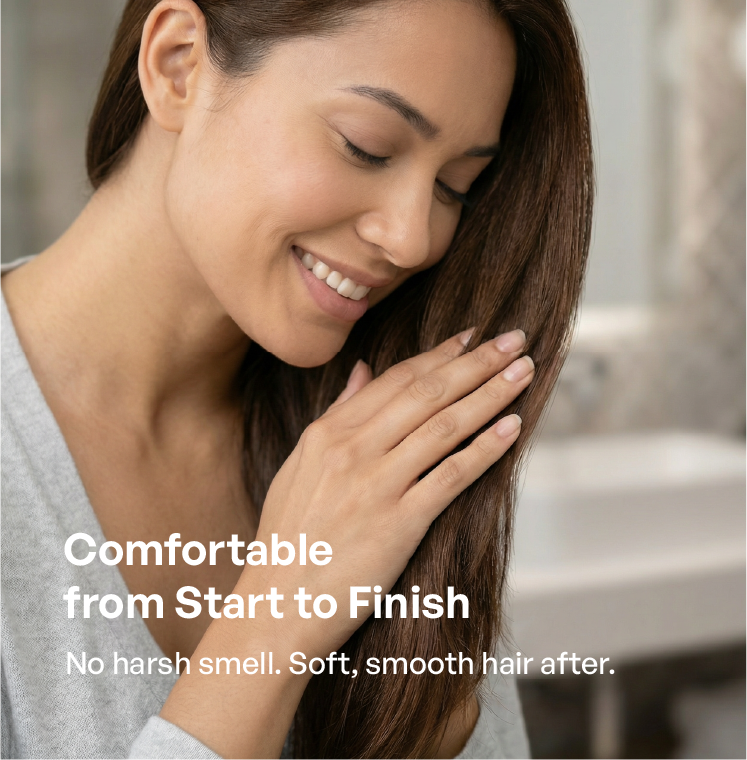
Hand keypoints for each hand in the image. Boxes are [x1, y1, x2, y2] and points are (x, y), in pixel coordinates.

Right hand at [249, 327, 533, 655]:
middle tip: (513, 339)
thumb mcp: (299, 467)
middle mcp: (353, 449)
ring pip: (445, 425)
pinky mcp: (399, 522)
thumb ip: (335, 415)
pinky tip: (511, 429)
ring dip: (490, 394)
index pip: (396, 379)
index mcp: (328, 433)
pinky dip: (485, 449)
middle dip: (476, 362)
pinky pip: (451, 475)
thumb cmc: (288, 541)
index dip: (439, 355)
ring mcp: (377, 484)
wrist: (277, 607)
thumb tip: (364, 369)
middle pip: (427, 392)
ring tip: (524, 372)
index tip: (471, 336)